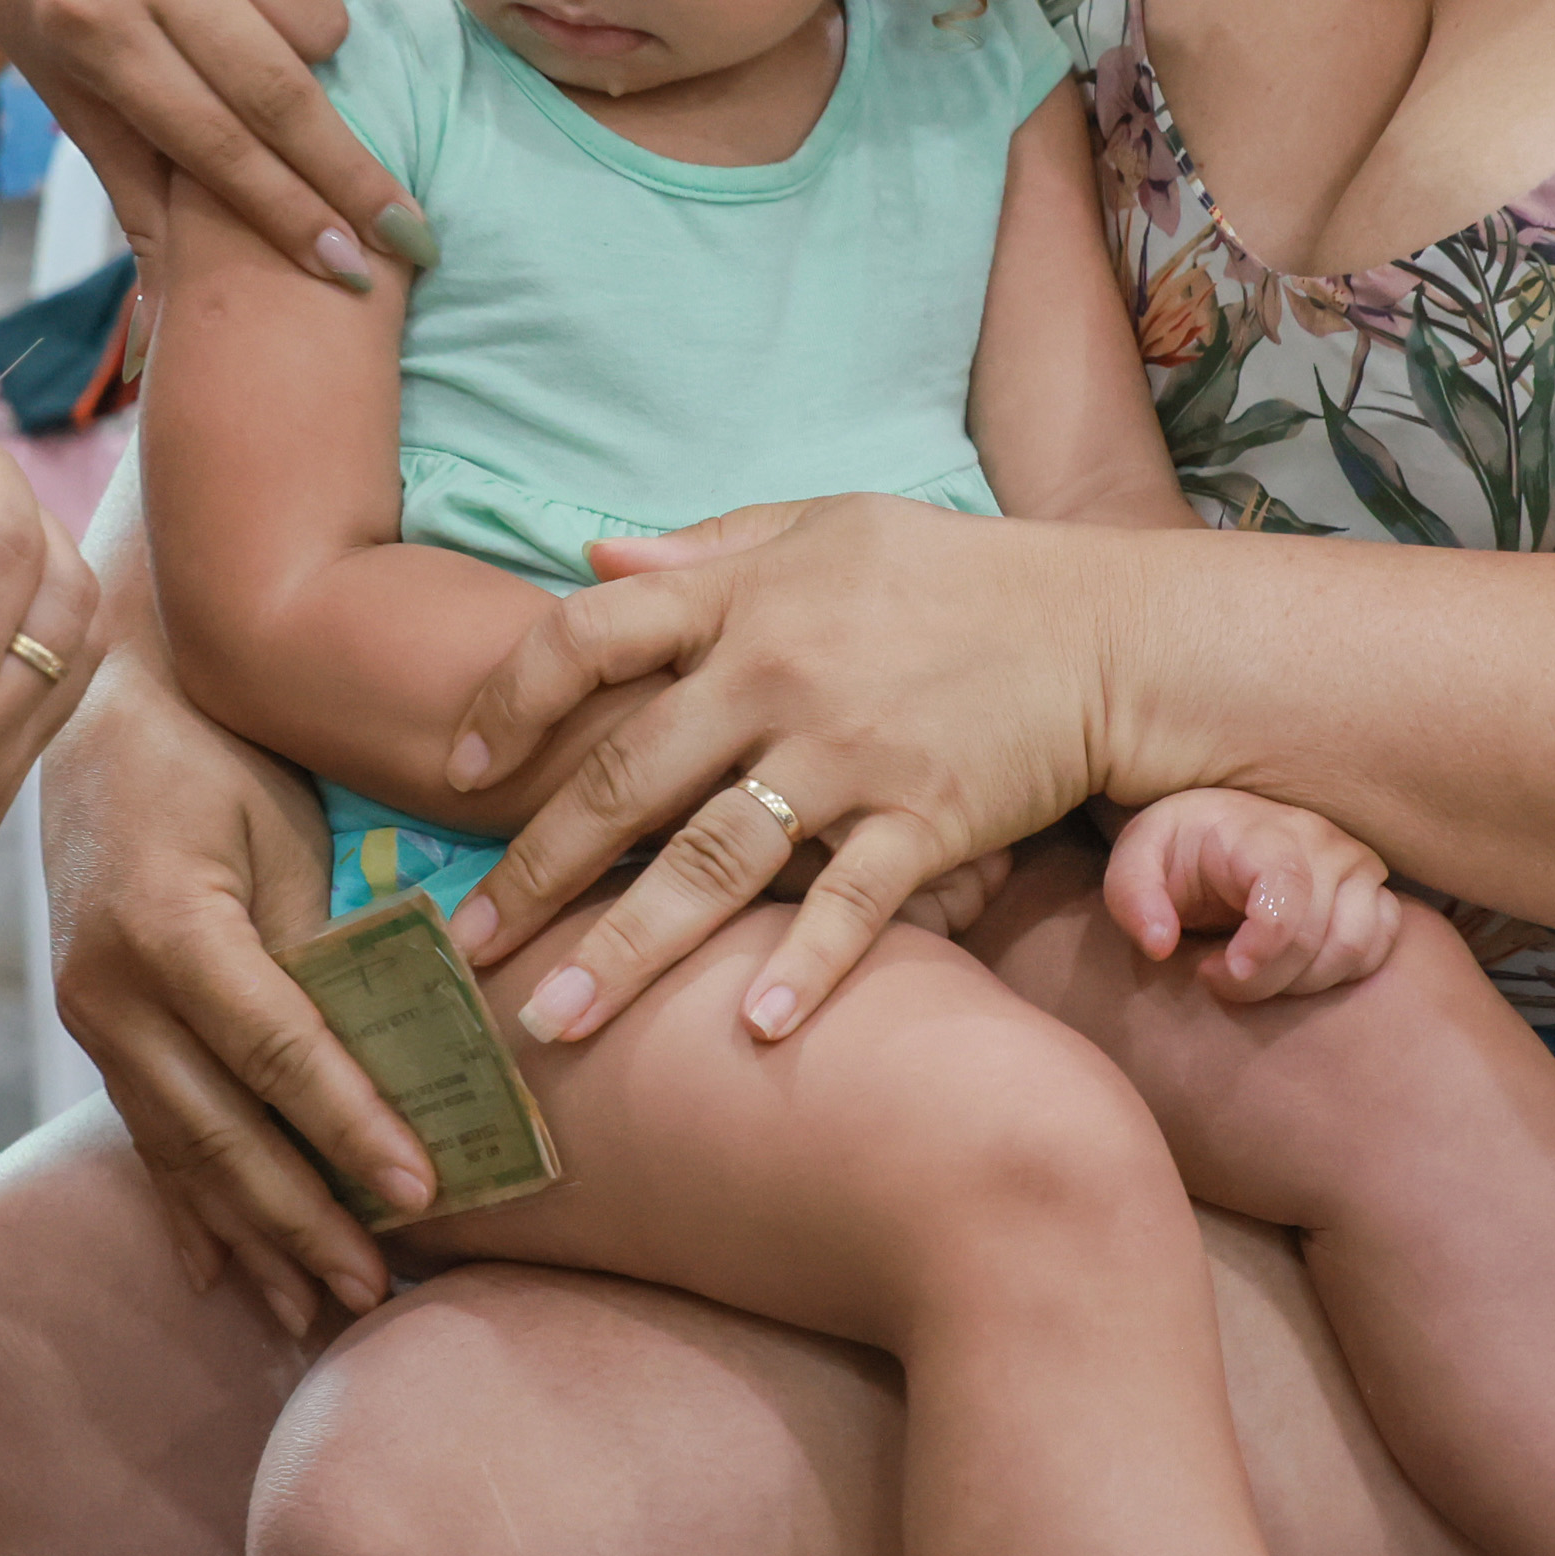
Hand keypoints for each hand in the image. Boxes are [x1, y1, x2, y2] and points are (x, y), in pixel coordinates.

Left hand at [0, 0, 411, 291]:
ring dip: (319, 54)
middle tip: (408, 231)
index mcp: (94, 28)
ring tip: (273, 48)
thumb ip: (135, 190)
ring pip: (323, 15)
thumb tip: (172, 320)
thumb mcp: (68, 96)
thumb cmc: (41, 1)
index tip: (352, 266)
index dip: (289, 210)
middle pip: (281, 89)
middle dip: (350, 173)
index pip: (214, 140)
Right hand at [40, 505, 435, 1331]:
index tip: (421, 1192)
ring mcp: (89, 1017)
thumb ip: (322, 940)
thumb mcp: (279, 824)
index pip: (275, 1050)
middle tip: (376, 1290)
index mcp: (168, 924)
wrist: (97, 712)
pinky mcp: (88, 1029)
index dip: (349, 1126)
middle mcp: (112, 987)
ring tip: (315, 1311)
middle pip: (219, 1129)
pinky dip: (188, 1209)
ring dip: (250, 1238)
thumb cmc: (217, 748)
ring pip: (178, 1151)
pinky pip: (143, 1137)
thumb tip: (394, 1052)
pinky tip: (217, 1277)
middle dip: (302, 1219)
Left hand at [439, 493, 1120, 1053]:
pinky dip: (801, 969)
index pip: (587, 638)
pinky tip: (749, 1030)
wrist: (1100, 629)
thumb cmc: (951, 575)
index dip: (509, 700)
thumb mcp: (823, 525)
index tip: (454, 769)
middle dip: (536, 872)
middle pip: (626, 779)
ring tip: (555, 1022)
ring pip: (713, 861)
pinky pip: (849, 906)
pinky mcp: (927, 818)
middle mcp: (778, 675)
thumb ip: (703, 547)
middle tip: (465, 950)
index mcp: (742, 597)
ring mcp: (852, 754)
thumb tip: (588, 555)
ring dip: (628, 950)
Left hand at [1105, 790, 1399, 1001]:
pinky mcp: (1372, 892)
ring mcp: (1355, 865)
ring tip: (1253, 975)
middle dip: (1265, 977)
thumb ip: (1134, 898)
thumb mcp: (1134, 862)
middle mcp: (1321, 842)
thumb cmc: (1176, 850)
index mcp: (1264, 832)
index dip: (1261, 948)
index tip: (1217, 975)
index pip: (1287, 892)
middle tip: (1215, 977)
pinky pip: (1379, 945)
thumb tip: (1159, 945)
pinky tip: (1292, 971)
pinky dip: (1340, 972)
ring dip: (1303, 981)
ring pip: (1355, 944)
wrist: (1216, 828)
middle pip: (1318, 932)